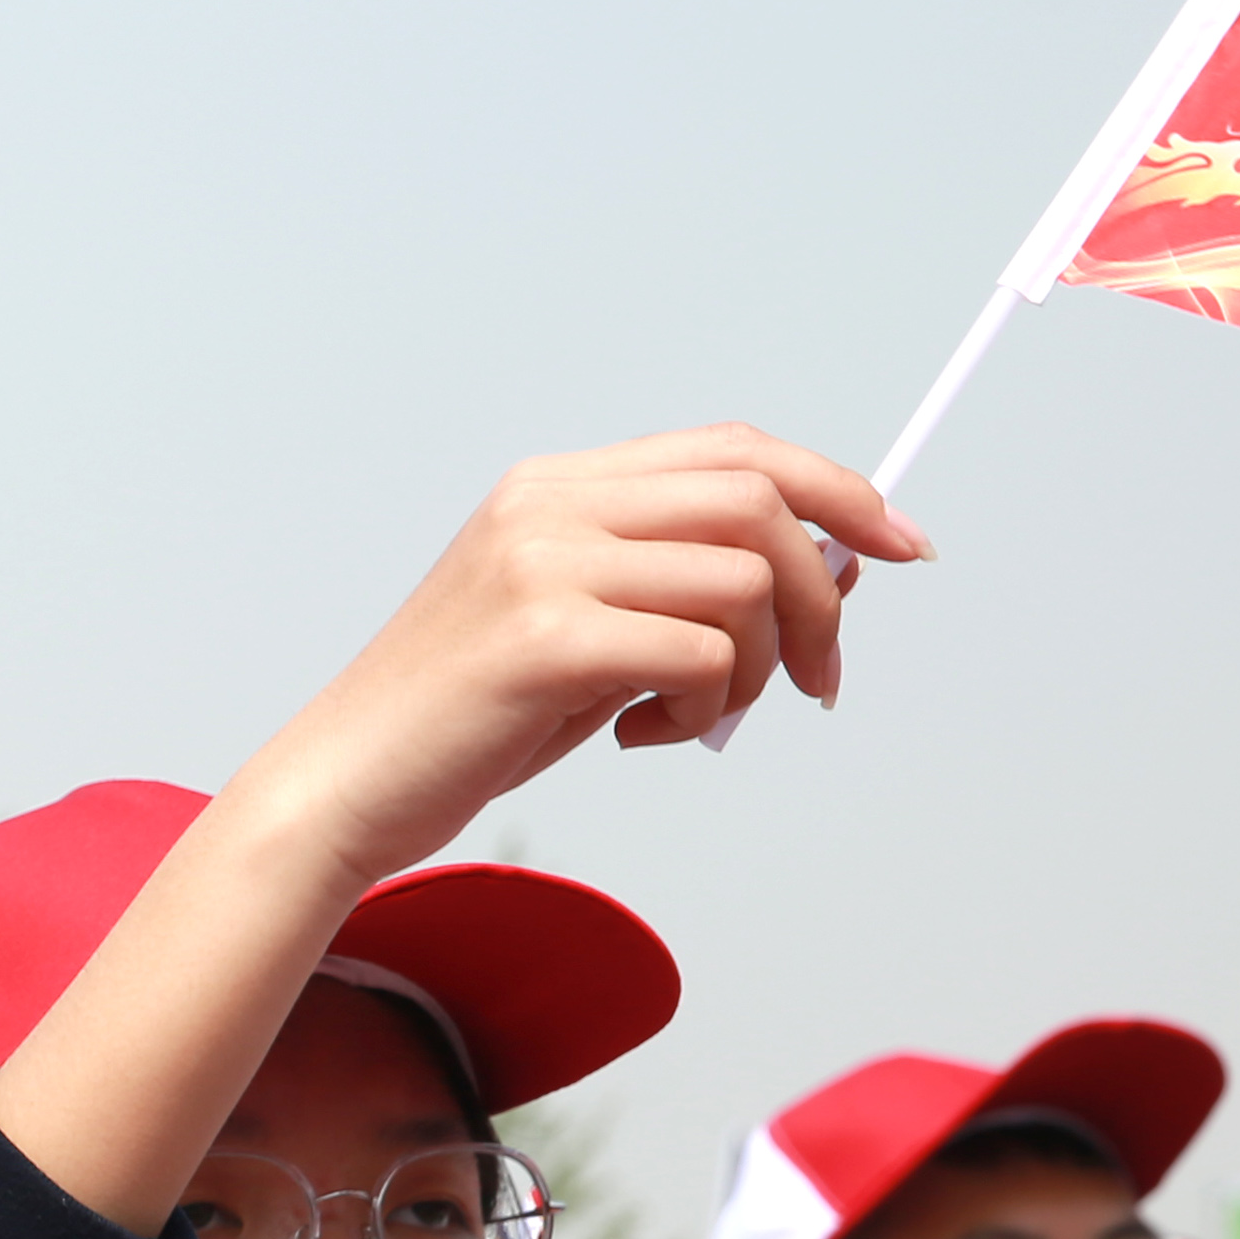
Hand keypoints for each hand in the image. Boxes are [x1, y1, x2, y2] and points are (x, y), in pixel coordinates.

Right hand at [223, 428, 921, 889]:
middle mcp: (547, 507)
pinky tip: (646, 736)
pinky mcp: (542, 639)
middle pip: (759, 500)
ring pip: (745, 576)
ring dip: (758, 663)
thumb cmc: (461, 723)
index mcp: (553, 489)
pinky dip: (705, 705)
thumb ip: (684, 587)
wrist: (340, 789)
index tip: (898, 547)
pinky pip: (699, 652)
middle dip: (824, 592)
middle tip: (816, 677)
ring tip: (697, 715)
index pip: (734, 450)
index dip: (837, 489)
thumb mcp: (583, 632)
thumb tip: (838, 569)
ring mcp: (541, 565)